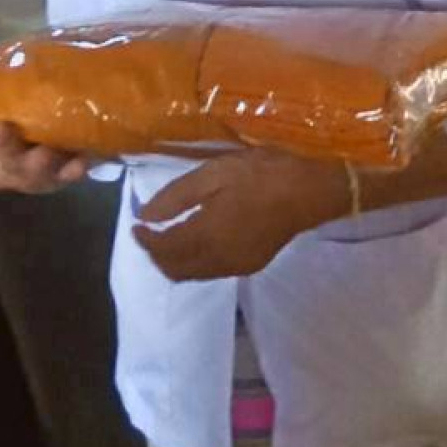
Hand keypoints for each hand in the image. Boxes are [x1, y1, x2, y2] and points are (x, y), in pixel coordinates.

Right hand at [0, 107, 90, 189]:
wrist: (47, 163)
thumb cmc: (4, 145)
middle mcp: (5, 171)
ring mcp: (35, 175)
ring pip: (33, 170)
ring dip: (37, 160)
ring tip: (42, 148)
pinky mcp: (63, 175)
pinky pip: (69, 173)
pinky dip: (74, 169)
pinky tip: (81, 161)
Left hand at [133, 151, 347, 281]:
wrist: (310, 192)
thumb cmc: (262, 175)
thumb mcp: (216, 171)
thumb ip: (177, 196)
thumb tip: (145, 215)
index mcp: (206, 234)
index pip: (163, 248)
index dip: (145, 239)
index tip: (136, 224)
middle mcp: (217, 259)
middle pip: (175, 269)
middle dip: (156, 254)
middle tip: (149, 231)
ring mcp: (235, 266)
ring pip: (192, 275)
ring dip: (174, 260)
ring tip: (169, 234)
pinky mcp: (249, 266)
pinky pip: (210, 272)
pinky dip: (194, 262)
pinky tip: (198, 240)